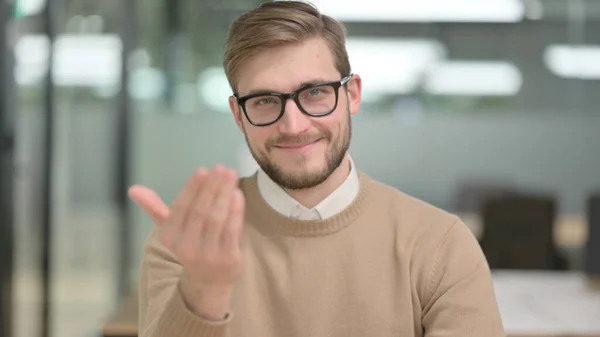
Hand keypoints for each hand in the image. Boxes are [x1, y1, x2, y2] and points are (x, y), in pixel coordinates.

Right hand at [128, 165, 244, 319]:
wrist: (209, 280)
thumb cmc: (190, 245)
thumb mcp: (170, 229)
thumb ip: (154, 208)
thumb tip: (133, 189)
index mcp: (170, 237)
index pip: (181, 208)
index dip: (192, 188)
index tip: (203, 170)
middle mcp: (187, 247)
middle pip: (201, 210)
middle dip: (212, 186)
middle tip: (222, 168)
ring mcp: (208, 254)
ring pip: (218, 217)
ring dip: (225, 193)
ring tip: (232, 175)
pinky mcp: (228, 257)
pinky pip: (233, 229)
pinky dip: (236, 209)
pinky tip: (237, 194)